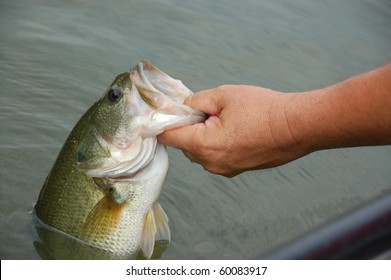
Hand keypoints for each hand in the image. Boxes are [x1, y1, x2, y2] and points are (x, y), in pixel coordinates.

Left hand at [158, 85, 308, 176]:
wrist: (297, 127)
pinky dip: (215, 144)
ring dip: (202, 136)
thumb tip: (184, 106)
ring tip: (222, 119)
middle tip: (203, 110)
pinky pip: (215, 157)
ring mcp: (225, 169)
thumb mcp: (224, 95)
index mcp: (204, 145)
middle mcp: (211, 163)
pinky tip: (233, 129)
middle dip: (187, 127)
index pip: (169, 137)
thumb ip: (197, 101)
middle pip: (184, 145)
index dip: (163, 123)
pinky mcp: (236, 170)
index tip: (165, 112)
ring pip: (199, 152)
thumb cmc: (263, 109)